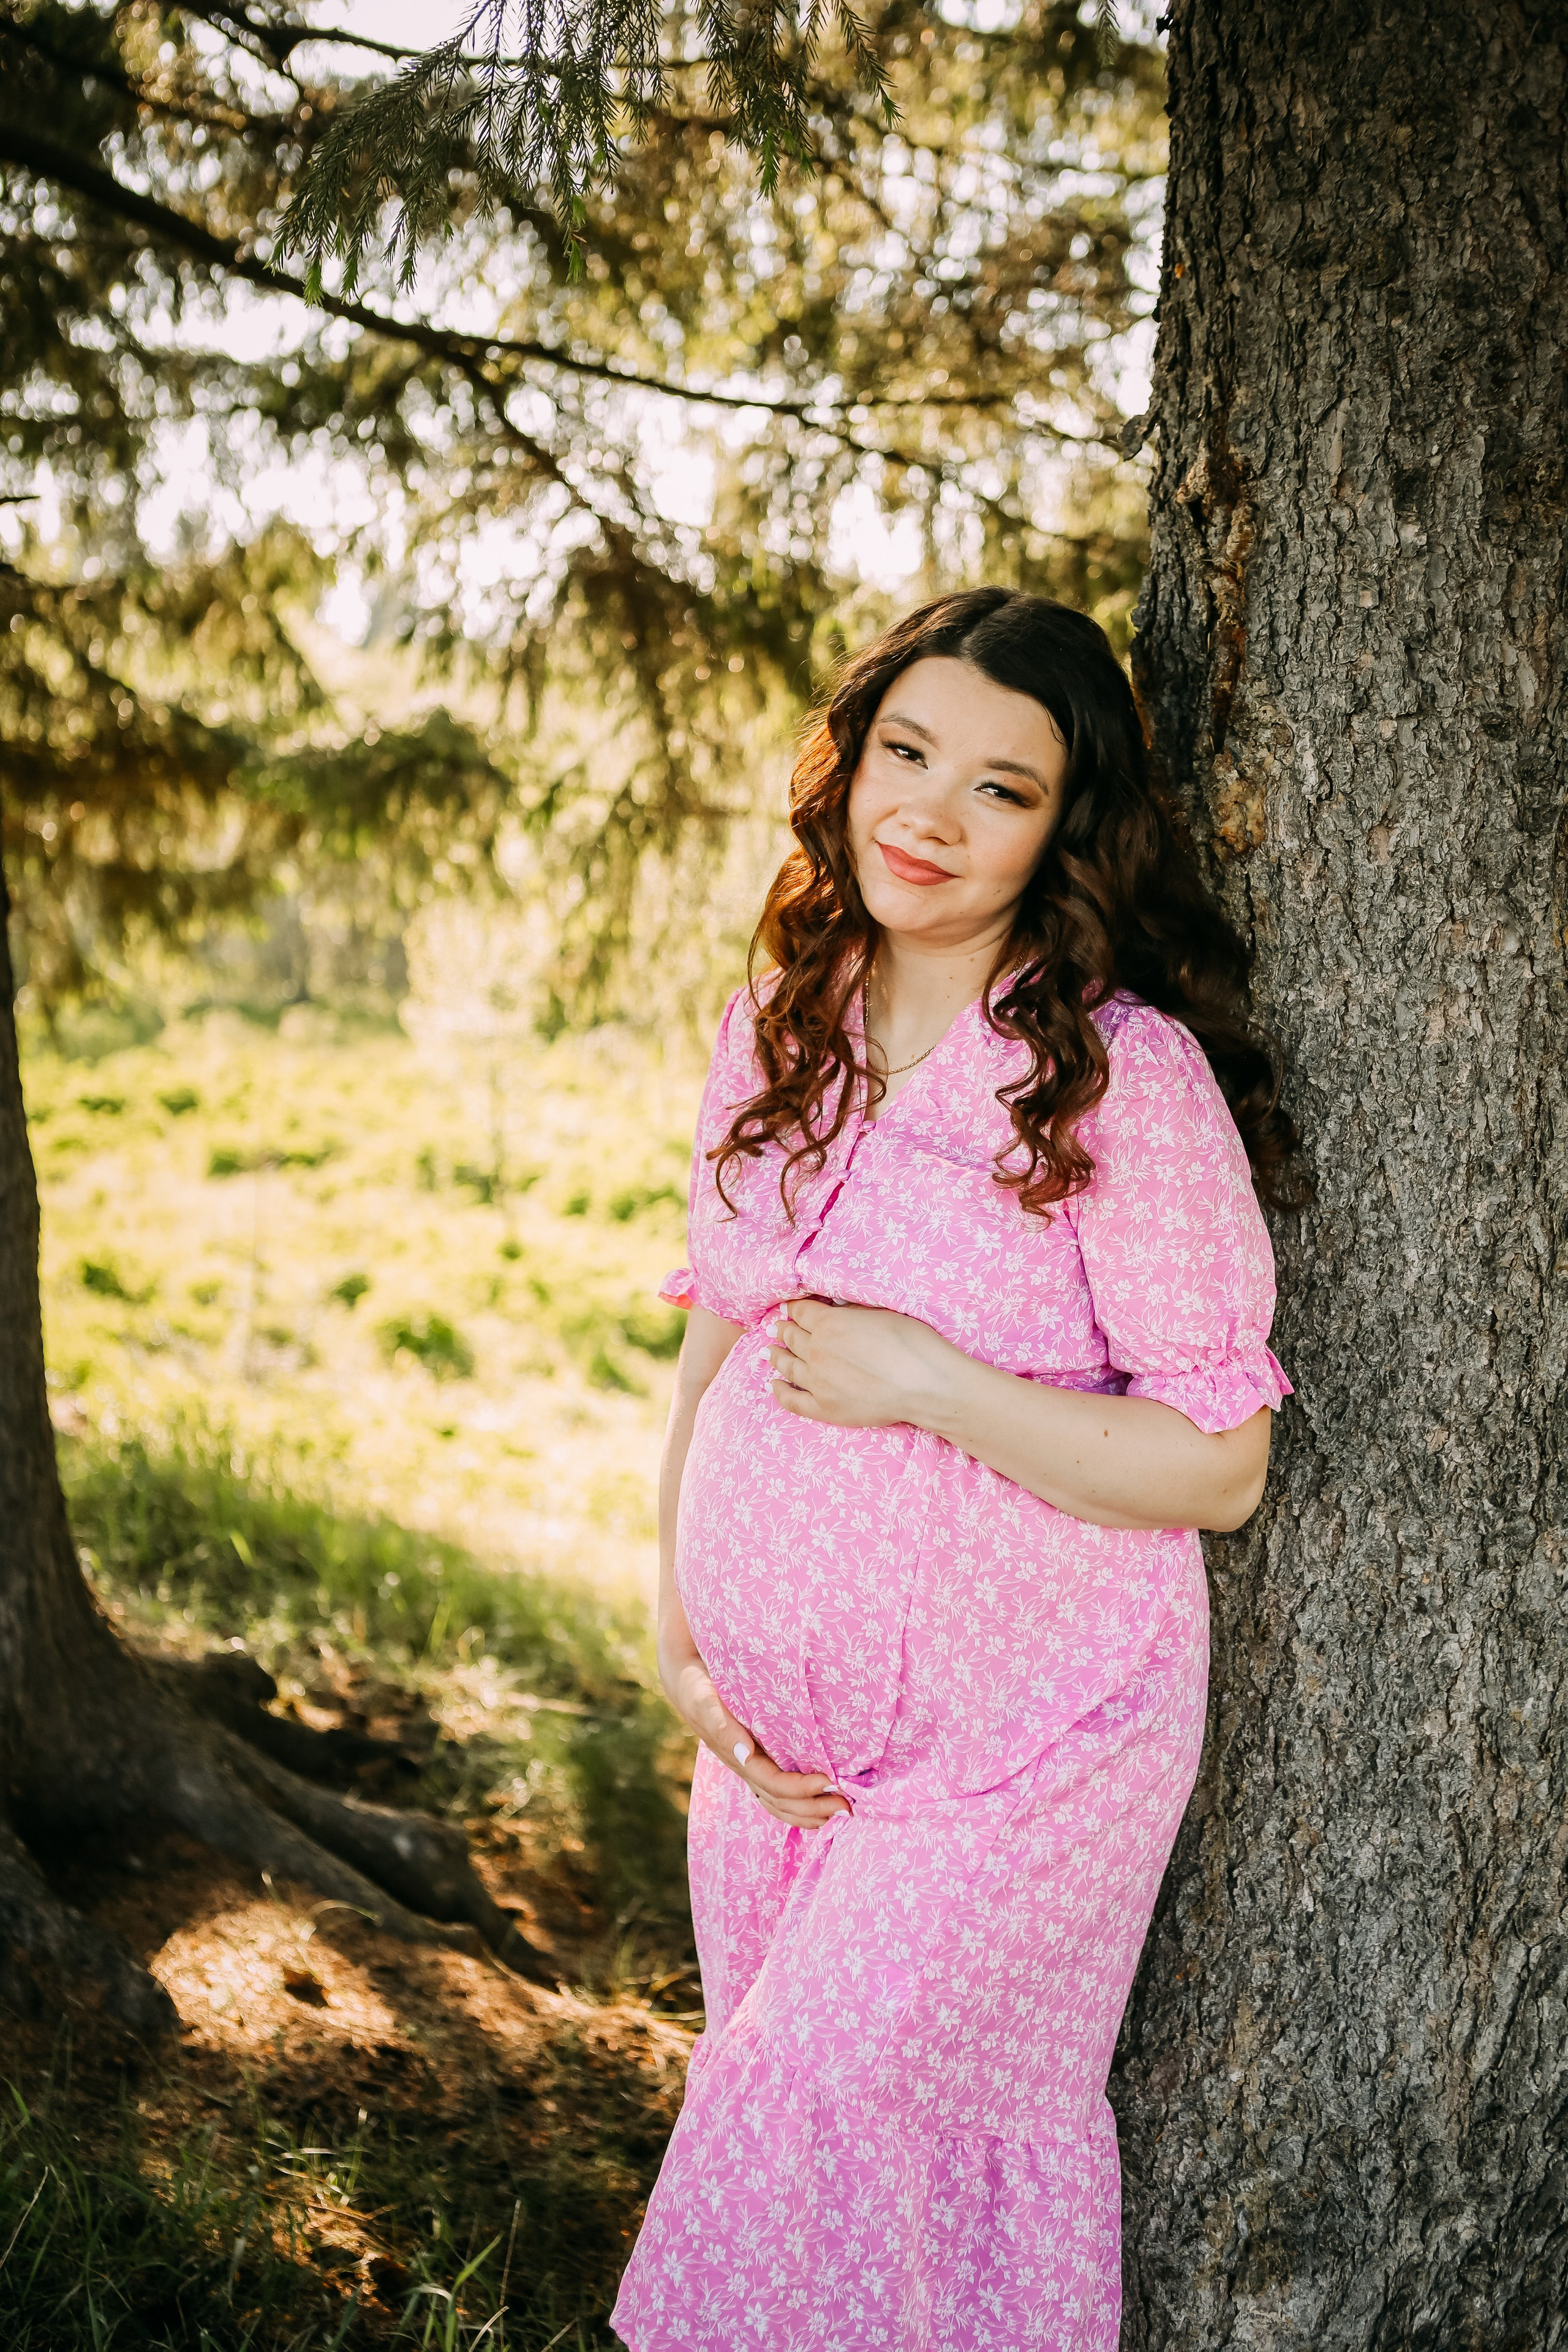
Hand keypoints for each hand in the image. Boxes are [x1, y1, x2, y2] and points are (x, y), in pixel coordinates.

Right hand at [658, 1638, 849, 1828]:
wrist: (688, 1680)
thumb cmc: (700, 1686)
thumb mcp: (706, 1701)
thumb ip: (723, 1727)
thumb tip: (745, 1754)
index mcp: (736, 1756)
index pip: (772, 1784)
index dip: (800, 1789)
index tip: (830, 1780)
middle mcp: (745, 1767)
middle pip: (780, 1801)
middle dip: (813, 1808)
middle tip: (846, 1807)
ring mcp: (750, 1767)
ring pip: (780, 1803)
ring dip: (810, 1812)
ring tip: (841, 1812)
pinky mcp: (758, 1760)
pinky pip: (778, 1793)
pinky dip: (801, 1804)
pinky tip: (822, 1805)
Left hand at [766, 1295, 957, 1428]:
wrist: (923, 1384)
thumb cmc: (910, 1343)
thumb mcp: (879, 1312)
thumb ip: (850, 1312)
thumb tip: (836, 1310)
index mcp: (828, 1323)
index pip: (801, 1312)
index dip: (794, 1308)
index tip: (789, 1308)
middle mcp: (815, 1351)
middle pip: (791, 1337)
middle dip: (783, 1330)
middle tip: (776, 1328)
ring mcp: (816, 1382)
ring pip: (787, 1366)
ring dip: (776, 1356)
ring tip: (770, 1352)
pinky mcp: (824, 1409)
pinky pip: (792, 1400)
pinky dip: (780, 1391)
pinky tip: (773, 1385)